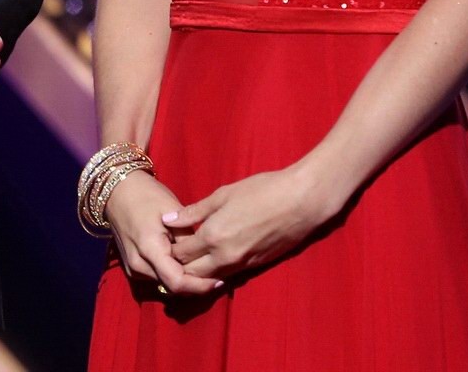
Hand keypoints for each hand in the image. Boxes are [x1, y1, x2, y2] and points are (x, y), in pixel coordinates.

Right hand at [102, 171, 219, 298]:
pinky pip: (157, 278)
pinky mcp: (133, 267)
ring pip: (165, 284)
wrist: (116, 190)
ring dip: (184, 280)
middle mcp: (138, 265)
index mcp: (148, 249)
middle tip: (218, 274)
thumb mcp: (173, 211)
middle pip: (172, 287)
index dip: (200, 286)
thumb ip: (188, 239)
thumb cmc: (146, 195)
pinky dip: (172, 274)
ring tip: (204, 268)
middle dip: (195, 284)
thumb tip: (206, 258)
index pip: (177, 282)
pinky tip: (185, 263)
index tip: (220, 281)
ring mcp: (133, 268)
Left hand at [166, 163, 344, 280]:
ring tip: (192, 258)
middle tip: (176, 251)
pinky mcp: (257, 266)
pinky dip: (218, 271)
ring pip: (212, 278)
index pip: (181, 253)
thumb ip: (194, 211)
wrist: (301, 202)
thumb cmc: (262, 190)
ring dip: (199, 271)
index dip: (170, 248)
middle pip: (192, 272)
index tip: (166, 240)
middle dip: (181, 265)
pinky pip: (230, 275)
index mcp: (213, 236)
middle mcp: (226, 256)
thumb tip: (167, 219)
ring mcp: (243, 264)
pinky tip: (215, 260)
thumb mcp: (223, 194)